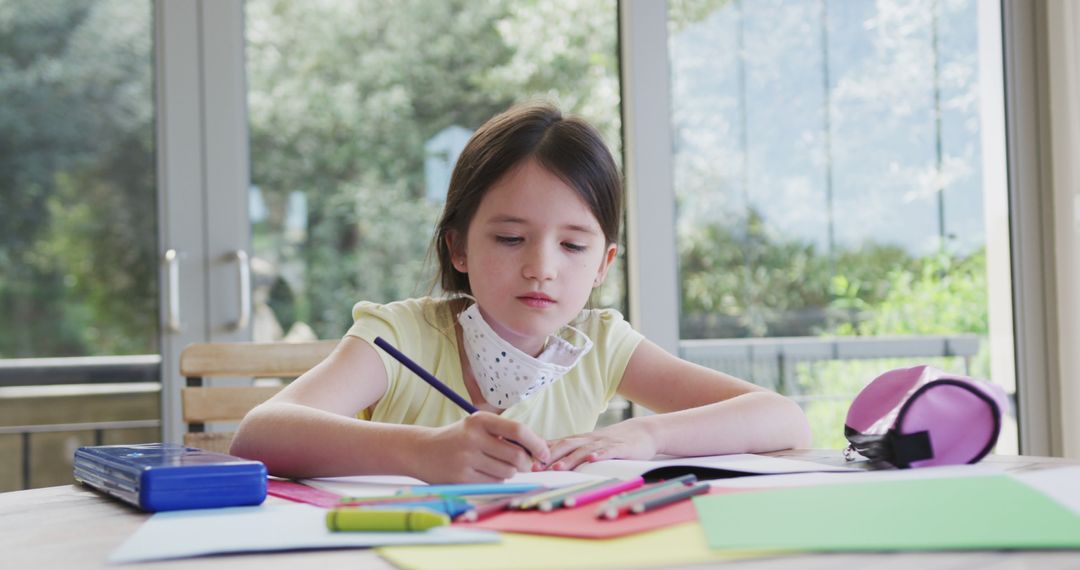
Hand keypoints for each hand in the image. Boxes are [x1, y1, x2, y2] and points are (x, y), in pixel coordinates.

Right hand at [415, 412, 549, 482]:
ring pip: (507, 473)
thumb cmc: (459, 438)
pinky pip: (494, 483)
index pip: (518, 430)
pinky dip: (496, 480)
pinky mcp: (461, 478)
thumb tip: (539, 454)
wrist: (421, 451)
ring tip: (495, 465)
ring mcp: (466, 459)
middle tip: (523, 464)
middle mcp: (472, 437)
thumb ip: (506, 436)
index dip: (537, 443)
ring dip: (509, 472)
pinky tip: (483, 473)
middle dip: (526, 463)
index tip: (545, 454)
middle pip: (517, 456)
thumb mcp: (478, 427)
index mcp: (480, 420)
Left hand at [538, 418, 658, 470]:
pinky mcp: (619, 448)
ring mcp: (603, 443)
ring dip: (570, 459)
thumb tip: (546, 458)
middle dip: (549, 457)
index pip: (556, 445)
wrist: (642, 433)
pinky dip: (599, 455)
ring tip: (558, 468)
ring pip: (583, 451)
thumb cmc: (612, 442)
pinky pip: (608, 451)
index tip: (525, 463)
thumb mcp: (589, 445)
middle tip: (535, 468)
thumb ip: (571, 451)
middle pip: (565, 446)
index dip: (540, 453)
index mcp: (579, 441)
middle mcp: (588, 440)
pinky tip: (593, 459)